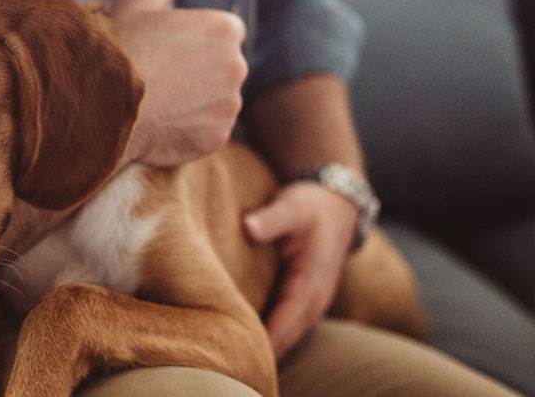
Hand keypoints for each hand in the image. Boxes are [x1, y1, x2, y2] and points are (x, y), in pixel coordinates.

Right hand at [111, 0, 247, 166]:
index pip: (226, 33)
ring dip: (199, 102)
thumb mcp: (136, 5)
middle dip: (202, 73)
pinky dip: (192, 131)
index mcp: (223, 28)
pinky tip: (163, 124)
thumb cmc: (117, 50)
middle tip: (163, 79)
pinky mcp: (218, 137)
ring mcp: (229, 105)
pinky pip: (210, 132)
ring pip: (220, 102)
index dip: (198, 42)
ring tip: (161, 103)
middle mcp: (236, 65)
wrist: (101, 104)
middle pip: (226, 68)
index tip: (173, 52)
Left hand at [244, 182, 358, 358]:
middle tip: (230, 365)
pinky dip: (273, 337)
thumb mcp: (291, 207)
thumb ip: (270, 219)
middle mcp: (315, 299)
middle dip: (265, 354)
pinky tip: (250, 343)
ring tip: (237, 362)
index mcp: (310, 282)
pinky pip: (289, 326)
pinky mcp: (305, 299)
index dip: (266, 341)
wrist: (337, 203)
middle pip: (288, 338)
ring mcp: (312, 302)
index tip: (242, 356)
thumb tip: (248, 227)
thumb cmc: (311, 206)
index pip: (285, 322)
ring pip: (290, 336)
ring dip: (269, 349)